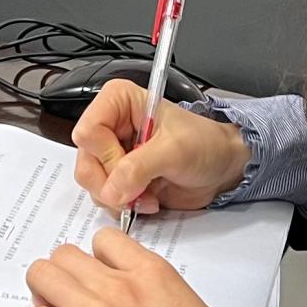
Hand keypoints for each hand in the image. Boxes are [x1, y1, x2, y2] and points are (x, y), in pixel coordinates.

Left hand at [26, 227, 228, 306]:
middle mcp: (122, 287)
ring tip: (53, 306)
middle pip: (65, 255)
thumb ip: (153, 286)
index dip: (95, 255)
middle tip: (67, 288)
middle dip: (63, 270)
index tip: (95, 270)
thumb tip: (132, 288)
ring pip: (44, 277)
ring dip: (44, 291)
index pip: (104, 239)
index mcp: (151, 272)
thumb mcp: (187, 302)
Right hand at [71, 79, 248, 214]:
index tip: (132, 164)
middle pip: (85, 161)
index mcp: (118, 101)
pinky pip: (103, 197)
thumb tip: (110, 191)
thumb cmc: (205, 144)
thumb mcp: (175, 150)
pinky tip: (147, 200)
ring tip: (148, 194)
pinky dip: (123, 205)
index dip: (107, 155)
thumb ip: (139, 167)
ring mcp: (112, 153)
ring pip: (90, 183)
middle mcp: (110, 125)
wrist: (221, 167)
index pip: (88, 132)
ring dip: (119, 197)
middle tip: (139, 188)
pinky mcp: (118, 177)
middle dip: (112, 183)